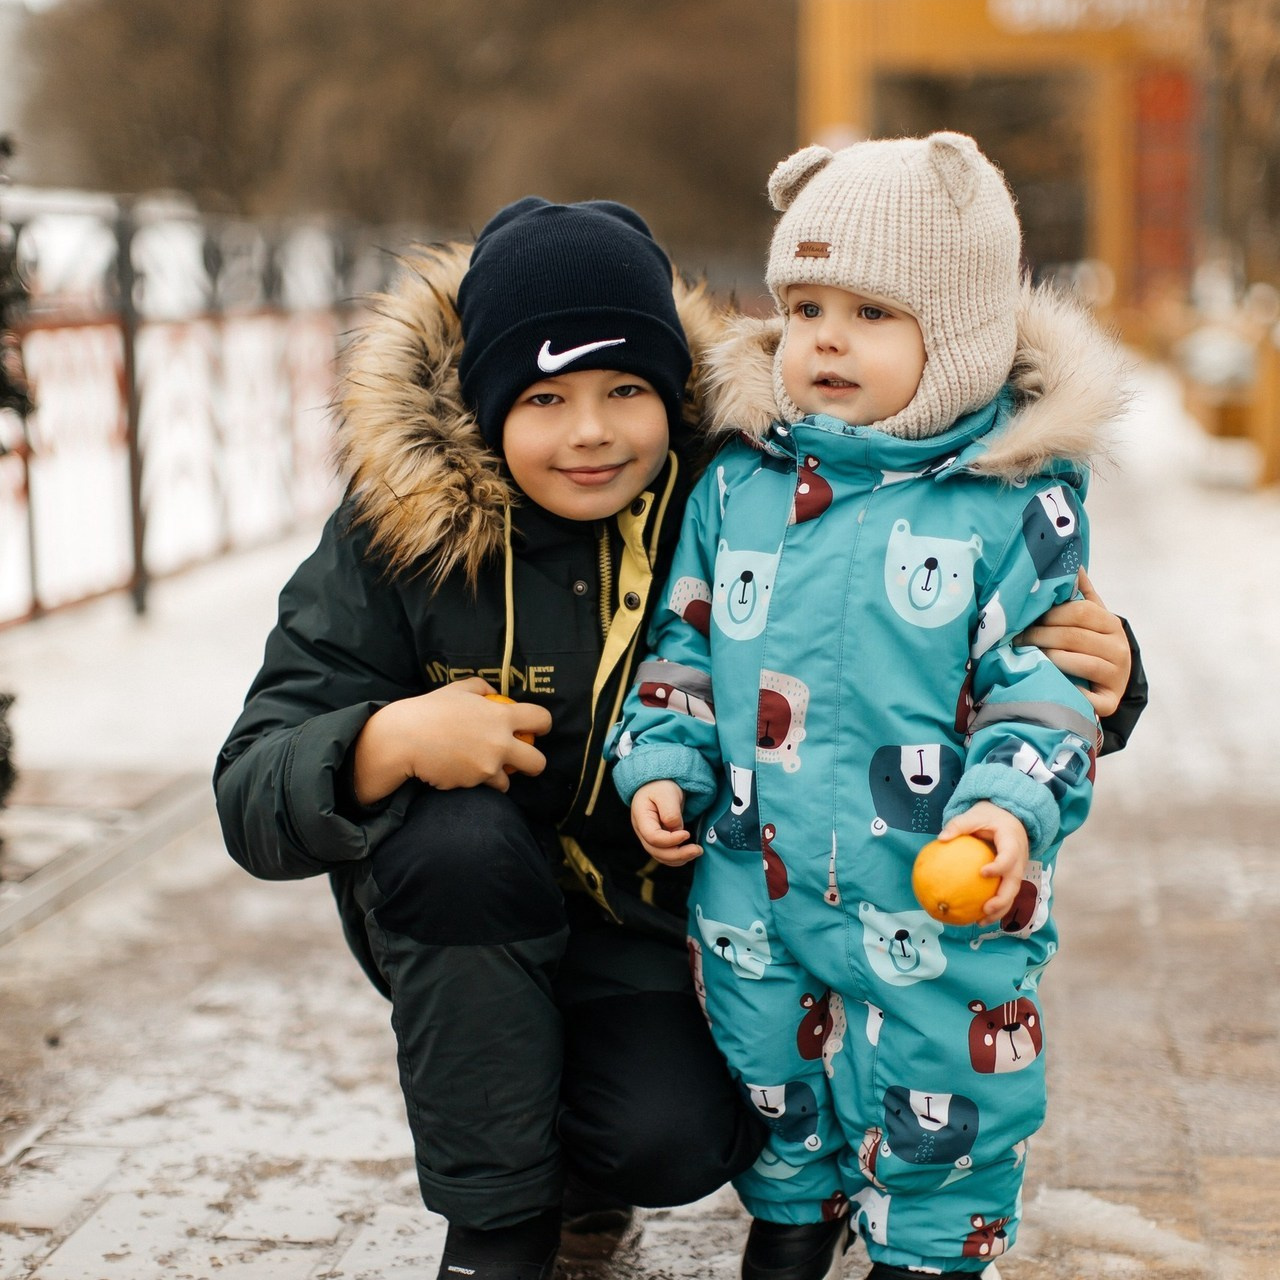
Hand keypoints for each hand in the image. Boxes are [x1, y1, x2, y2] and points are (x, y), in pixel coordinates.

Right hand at [352, 677, 550, 801]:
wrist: (405, 739)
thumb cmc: (431, 710)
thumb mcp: (458, 689)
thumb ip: (481, 689)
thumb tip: (495, 694)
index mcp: (501, 716)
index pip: (541, 719)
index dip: (544, 724)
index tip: (537, 729)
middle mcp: (501, 743)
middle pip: (539, 762)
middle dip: (534, 763)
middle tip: (521, 760)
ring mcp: (489, 766)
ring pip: (509, 782)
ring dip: (500, 777)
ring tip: (483, 767)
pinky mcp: (473, 783)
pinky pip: (483, 787)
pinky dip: (477, 782)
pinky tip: (461, 770)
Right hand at [631, 780, 702, 865]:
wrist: (658, 783)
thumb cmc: (661, 786)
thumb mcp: (667, 794)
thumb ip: (671, 813)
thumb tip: (677, 830)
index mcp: (641, 818)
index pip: (653, 837)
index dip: (671, 840)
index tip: (687, 834)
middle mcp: (642, 831)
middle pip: (656, 851)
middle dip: (678, 854)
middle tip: (698, 850)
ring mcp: (648, 837)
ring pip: (660, 856)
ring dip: (679, 858)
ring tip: (697, 851)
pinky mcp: (657, 840)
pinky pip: (665, 854)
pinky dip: (677, 857)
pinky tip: (690, 853)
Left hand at [937, 801, 1028, 924]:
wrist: (1010, 817)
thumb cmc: (990, 816)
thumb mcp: (974, 815)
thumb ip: (959, 825)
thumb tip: (940, 838)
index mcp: (1012, 841)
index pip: (1009, 856)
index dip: (999, 866)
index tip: (982, 873)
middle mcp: (1020, 858)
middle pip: (1015, 883)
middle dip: (1002, 899)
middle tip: (985, 908)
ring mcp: (1018, 869)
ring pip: (1012, 893)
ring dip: (1000, 909)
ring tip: (981, 921)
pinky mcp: (1013, 876)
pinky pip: (1005, 893)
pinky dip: (995, 906)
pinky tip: (977, 916)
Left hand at [1016, 568, 1130, 716]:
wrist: (1114, 680)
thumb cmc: (1092, 644)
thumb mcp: (1091, 618)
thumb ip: (1081, 593)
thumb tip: (1073, 562)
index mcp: (1111, 624)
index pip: (1079, 612)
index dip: (1050, 614)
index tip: (1026, 619)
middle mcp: (1119, 648)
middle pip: (1073, 637)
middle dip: (1039, 636)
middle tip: (1016, 638)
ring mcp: (1117, 675)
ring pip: (1078, 662)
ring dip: (1048, 659)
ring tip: (1026, 656)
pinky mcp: (1110, 701)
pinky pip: (1089, 697)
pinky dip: (1070, 691)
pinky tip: (1051, 685)